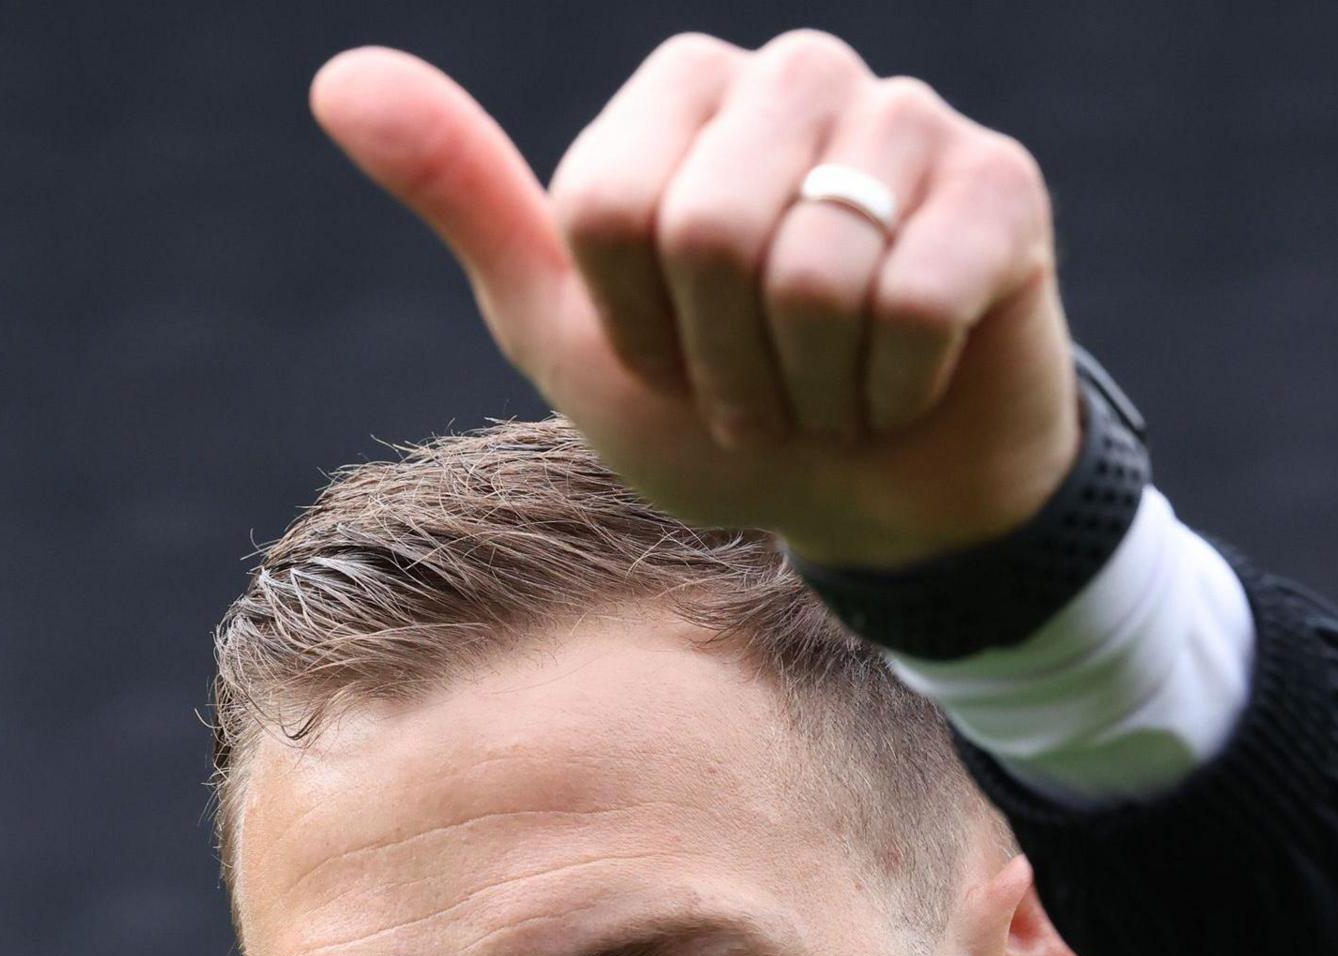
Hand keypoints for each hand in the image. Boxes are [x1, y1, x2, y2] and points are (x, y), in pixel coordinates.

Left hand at [309, 32, 1079, 568]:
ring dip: (814, 389)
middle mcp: (798, 72)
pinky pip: (917, 300)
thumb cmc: (724, 411)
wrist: (885, 501)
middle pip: (706, 231)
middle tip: (764, 387)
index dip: (638, 328)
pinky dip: (899, 385)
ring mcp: (909, 117)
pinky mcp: (1004, 184)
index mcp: (685, 86)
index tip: (676, 357)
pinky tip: (912, 379)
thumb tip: (334, 76)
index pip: (607, 208)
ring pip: (816, 273)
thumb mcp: (571, 329)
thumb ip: (467, 201)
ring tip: (834, 387)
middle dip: (727, 364)